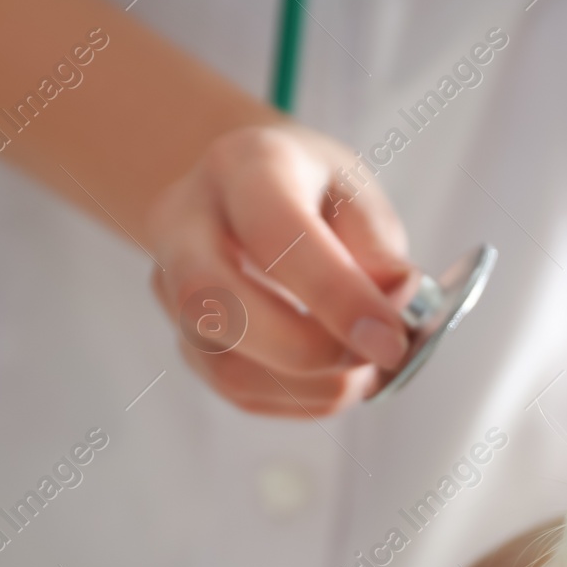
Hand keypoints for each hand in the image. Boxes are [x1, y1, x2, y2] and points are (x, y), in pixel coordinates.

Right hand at [145, 124, 414, 416]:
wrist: (248, 196)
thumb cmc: (313, 193)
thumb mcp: (358, 193)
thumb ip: (379, 247)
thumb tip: (397, 302)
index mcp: (244, 166)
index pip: (275, 234)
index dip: (336, 296)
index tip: (390, 340)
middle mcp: (185, 224)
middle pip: (215, 304)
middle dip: (308, 350)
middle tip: (374, 357)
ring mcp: (170, 288)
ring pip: (224, 367)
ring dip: (311, 387)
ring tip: (363, 369)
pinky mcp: (185, 341)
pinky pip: (240, 393)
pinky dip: (303, 400)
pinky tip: (336, 378)